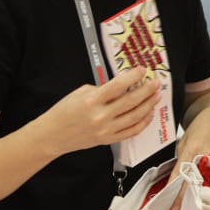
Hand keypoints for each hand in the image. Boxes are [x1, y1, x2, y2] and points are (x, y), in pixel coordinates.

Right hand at [42, 67, 161, 156]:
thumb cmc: (64, 111)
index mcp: (92, 100)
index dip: (133, 77)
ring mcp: (106, 130)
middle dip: (147, 91)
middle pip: (131, 101)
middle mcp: (101, 116)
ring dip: (148, 105)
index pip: (118, 86)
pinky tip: (148, 114)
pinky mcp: (108, 140)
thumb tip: (122, 86)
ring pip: (135, 117)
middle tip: (156, 83)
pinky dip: (142, 122)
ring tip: (156, 96)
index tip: (142, 70)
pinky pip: (131, 131)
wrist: (53, 135)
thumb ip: (102, 89)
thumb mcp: (80, 93)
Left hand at [168, 105, 209, 209]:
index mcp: (191, 149)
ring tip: (193, 205)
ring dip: (199, 193)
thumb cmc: (199, 127)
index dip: (175, 191)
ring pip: (207, 181)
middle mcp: (204, 154)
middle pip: (194, 182)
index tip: (171, 205)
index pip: (180, 174)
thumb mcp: (185, 141)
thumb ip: (182, 158)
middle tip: (178, 209)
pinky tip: (209, 194)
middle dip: (185, 197)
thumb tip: (177, 176)